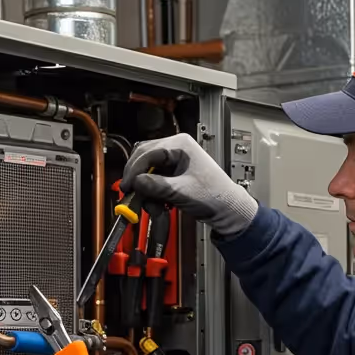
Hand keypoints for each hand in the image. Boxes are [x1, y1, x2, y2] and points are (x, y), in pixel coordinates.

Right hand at [122, 132, 259, 236]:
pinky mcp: (172, 174)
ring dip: (145, 190)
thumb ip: (157, 186)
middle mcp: (175, 149)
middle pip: (143, 159)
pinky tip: (158, 205)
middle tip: (130, 195)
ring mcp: (173, 161)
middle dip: (137, 179)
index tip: (127, 186)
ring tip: (152, 206)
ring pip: (146, 171)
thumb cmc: (215, 195)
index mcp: (180, 145)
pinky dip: (151, 193)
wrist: (228, 209)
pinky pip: (153, 180)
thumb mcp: (182, 191)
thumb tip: (136, 182)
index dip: (134, 170)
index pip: (147, 152)